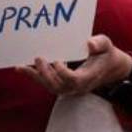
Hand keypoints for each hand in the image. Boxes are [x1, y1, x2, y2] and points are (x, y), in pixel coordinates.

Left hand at [17, 35, 131, 95]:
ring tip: (22, 67)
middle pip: (58, 86)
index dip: (63, 73)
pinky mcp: (64, 86)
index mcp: (90, 76)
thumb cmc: (106, 54)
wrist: (109, 68)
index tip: (57, 60)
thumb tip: (89, 43)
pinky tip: (23, 68)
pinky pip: (48, 84)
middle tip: (38, 58)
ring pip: (51, 87)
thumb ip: (100, 43)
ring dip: (36, 77)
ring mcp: (71, 88)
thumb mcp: (107, 45)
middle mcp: (78, 86)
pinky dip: (36, 77)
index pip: (73, 80)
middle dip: (46, 74)